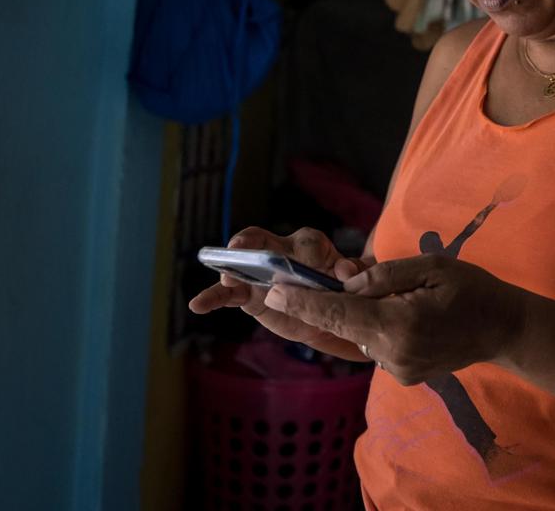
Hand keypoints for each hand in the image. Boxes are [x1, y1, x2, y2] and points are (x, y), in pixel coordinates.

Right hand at [188, 226, 368, 356]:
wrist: (329, 315)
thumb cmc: (342, 290)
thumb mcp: (357, 281)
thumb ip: (357, 272)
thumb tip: (348, 272)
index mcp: (310, 246)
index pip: (306, 241)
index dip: (306, 251)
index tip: (308, 262)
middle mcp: (279, 252)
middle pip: (262, 239)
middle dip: (251, 241)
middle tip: (240, 246)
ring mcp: (260, 273)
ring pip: (240, 264)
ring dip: (230, 267)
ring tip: (225, 275)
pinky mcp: (248, 294)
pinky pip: (227, 294)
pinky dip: (212, 297)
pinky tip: (197, 305)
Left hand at [263, 254, 524, 385]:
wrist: (505, 330)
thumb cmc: (472, 290)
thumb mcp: (432, 266)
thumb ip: (384, 276)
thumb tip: (347, 286)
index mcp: (399, 325)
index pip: (340, 312)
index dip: (303, 302)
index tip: (272, 294)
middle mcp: (392, 354)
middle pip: (343, 326)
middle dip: (320, 305)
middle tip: (295, 288)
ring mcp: (397, 370)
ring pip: (357, 335)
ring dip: (354, 315)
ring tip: (371, 296)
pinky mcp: (402, 375)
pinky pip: (373, 344)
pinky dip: (373, 326)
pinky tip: (397, 314)